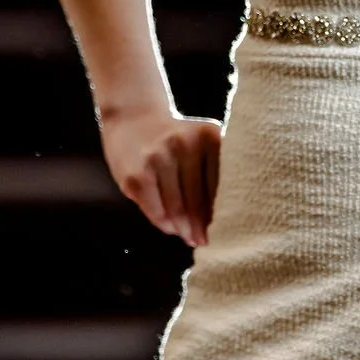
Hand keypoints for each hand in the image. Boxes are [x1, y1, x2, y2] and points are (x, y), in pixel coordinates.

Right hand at [99, 106, 221, 247]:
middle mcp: (184, 144)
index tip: (227, 229)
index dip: (223, 211)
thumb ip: (212, 171)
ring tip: (190, 238)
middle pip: (198, 199)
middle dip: (201, 226)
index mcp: (208, 136)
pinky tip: (171, 228)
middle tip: (205, 242)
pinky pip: (155, 210)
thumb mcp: (198, 142)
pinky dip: (165, 224)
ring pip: (176, 209)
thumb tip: (218, 220)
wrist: (132, 117)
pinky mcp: (136, 175)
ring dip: (184, 229)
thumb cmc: (174, 139)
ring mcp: (157, 158)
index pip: (220, 184)